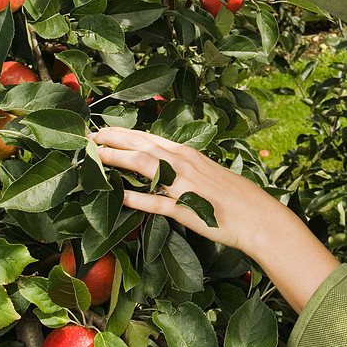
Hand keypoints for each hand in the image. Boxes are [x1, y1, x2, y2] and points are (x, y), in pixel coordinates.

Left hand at [89, 126, 278, 253]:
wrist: (258, 216)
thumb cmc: (234, 197)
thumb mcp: (206, 174)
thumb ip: (183, 169)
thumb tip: (160, 168)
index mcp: (188, 154)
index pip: (149, 138)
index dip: (123, 133)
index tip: (102, 130)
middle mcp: (184, 163)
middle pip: (142, 146)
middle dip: (113, 140)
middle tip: (88, 137)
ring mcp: (185, 185)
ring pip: (146, 166)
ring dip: (118, 159)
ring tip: (95, 156)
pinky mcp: (187, 209)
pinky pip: (158, 203)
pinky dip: (139, 198)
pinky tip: (121, 196)